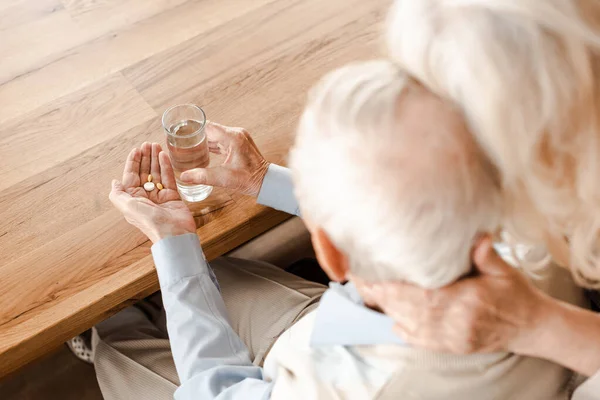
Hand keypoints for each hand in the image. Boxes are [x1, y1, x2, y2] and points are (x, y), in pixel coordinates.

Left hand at [109, 142, 196, 242]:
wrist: (173, 234)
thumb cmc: (150, 222)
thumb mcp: (127, 207)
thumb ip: (118, 194)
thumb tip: (113, 182)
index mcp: (132, 198)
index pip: (131, 175)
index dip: (133, 161)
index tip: (137, 149)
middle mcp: (145, 196)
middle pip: (144, 172)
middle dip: (145, 157)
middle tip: (148, 144)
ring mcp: (159, 195)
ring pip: (157, 173)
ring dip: (155, 159)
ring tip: (156, 145)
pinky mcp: (173, 196)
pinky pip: (168, 178)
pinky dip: (166, 166)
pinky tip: (164, 156)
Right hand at [179, 122, 269, 195]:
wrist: (265, 182)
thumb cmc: (250, 179)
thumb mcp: (224, 178)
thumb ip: (202, 176)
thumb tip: (184, 176)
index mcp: (232, 137)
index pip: (207, 126)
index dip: (193, 128)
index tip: (181, 132)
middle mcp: (236, 134)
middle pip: (210, 129)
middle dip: (196, 135)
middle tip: (181, 141)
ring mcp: (238, 138)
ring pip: (215, 135)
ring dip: (204, 140)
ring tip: (188, 145)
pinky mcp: (239, 143)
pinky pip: (221, 140)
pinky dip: (212, 144)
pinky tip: (202, 150)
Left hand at [353, 237, 549, 353]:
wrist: (531, 328)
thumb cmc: (515, 295)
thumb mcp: (505, 271)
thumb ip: (486, 255)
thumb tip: (477, 235)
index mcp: (466, 301)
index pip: (421, 294)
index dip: (393, 285)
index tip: (373, 272)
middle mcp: (455, 322)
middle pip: (408, 309)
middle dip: (380, 294)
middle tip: (358, 277)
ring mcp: (452, 338)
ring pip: (410, 324)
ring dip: (387, 309)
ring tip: (367, 291)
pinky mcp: (452, 346)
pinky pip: (421, 339)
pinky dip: (403, 329)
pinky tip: (390, 318)